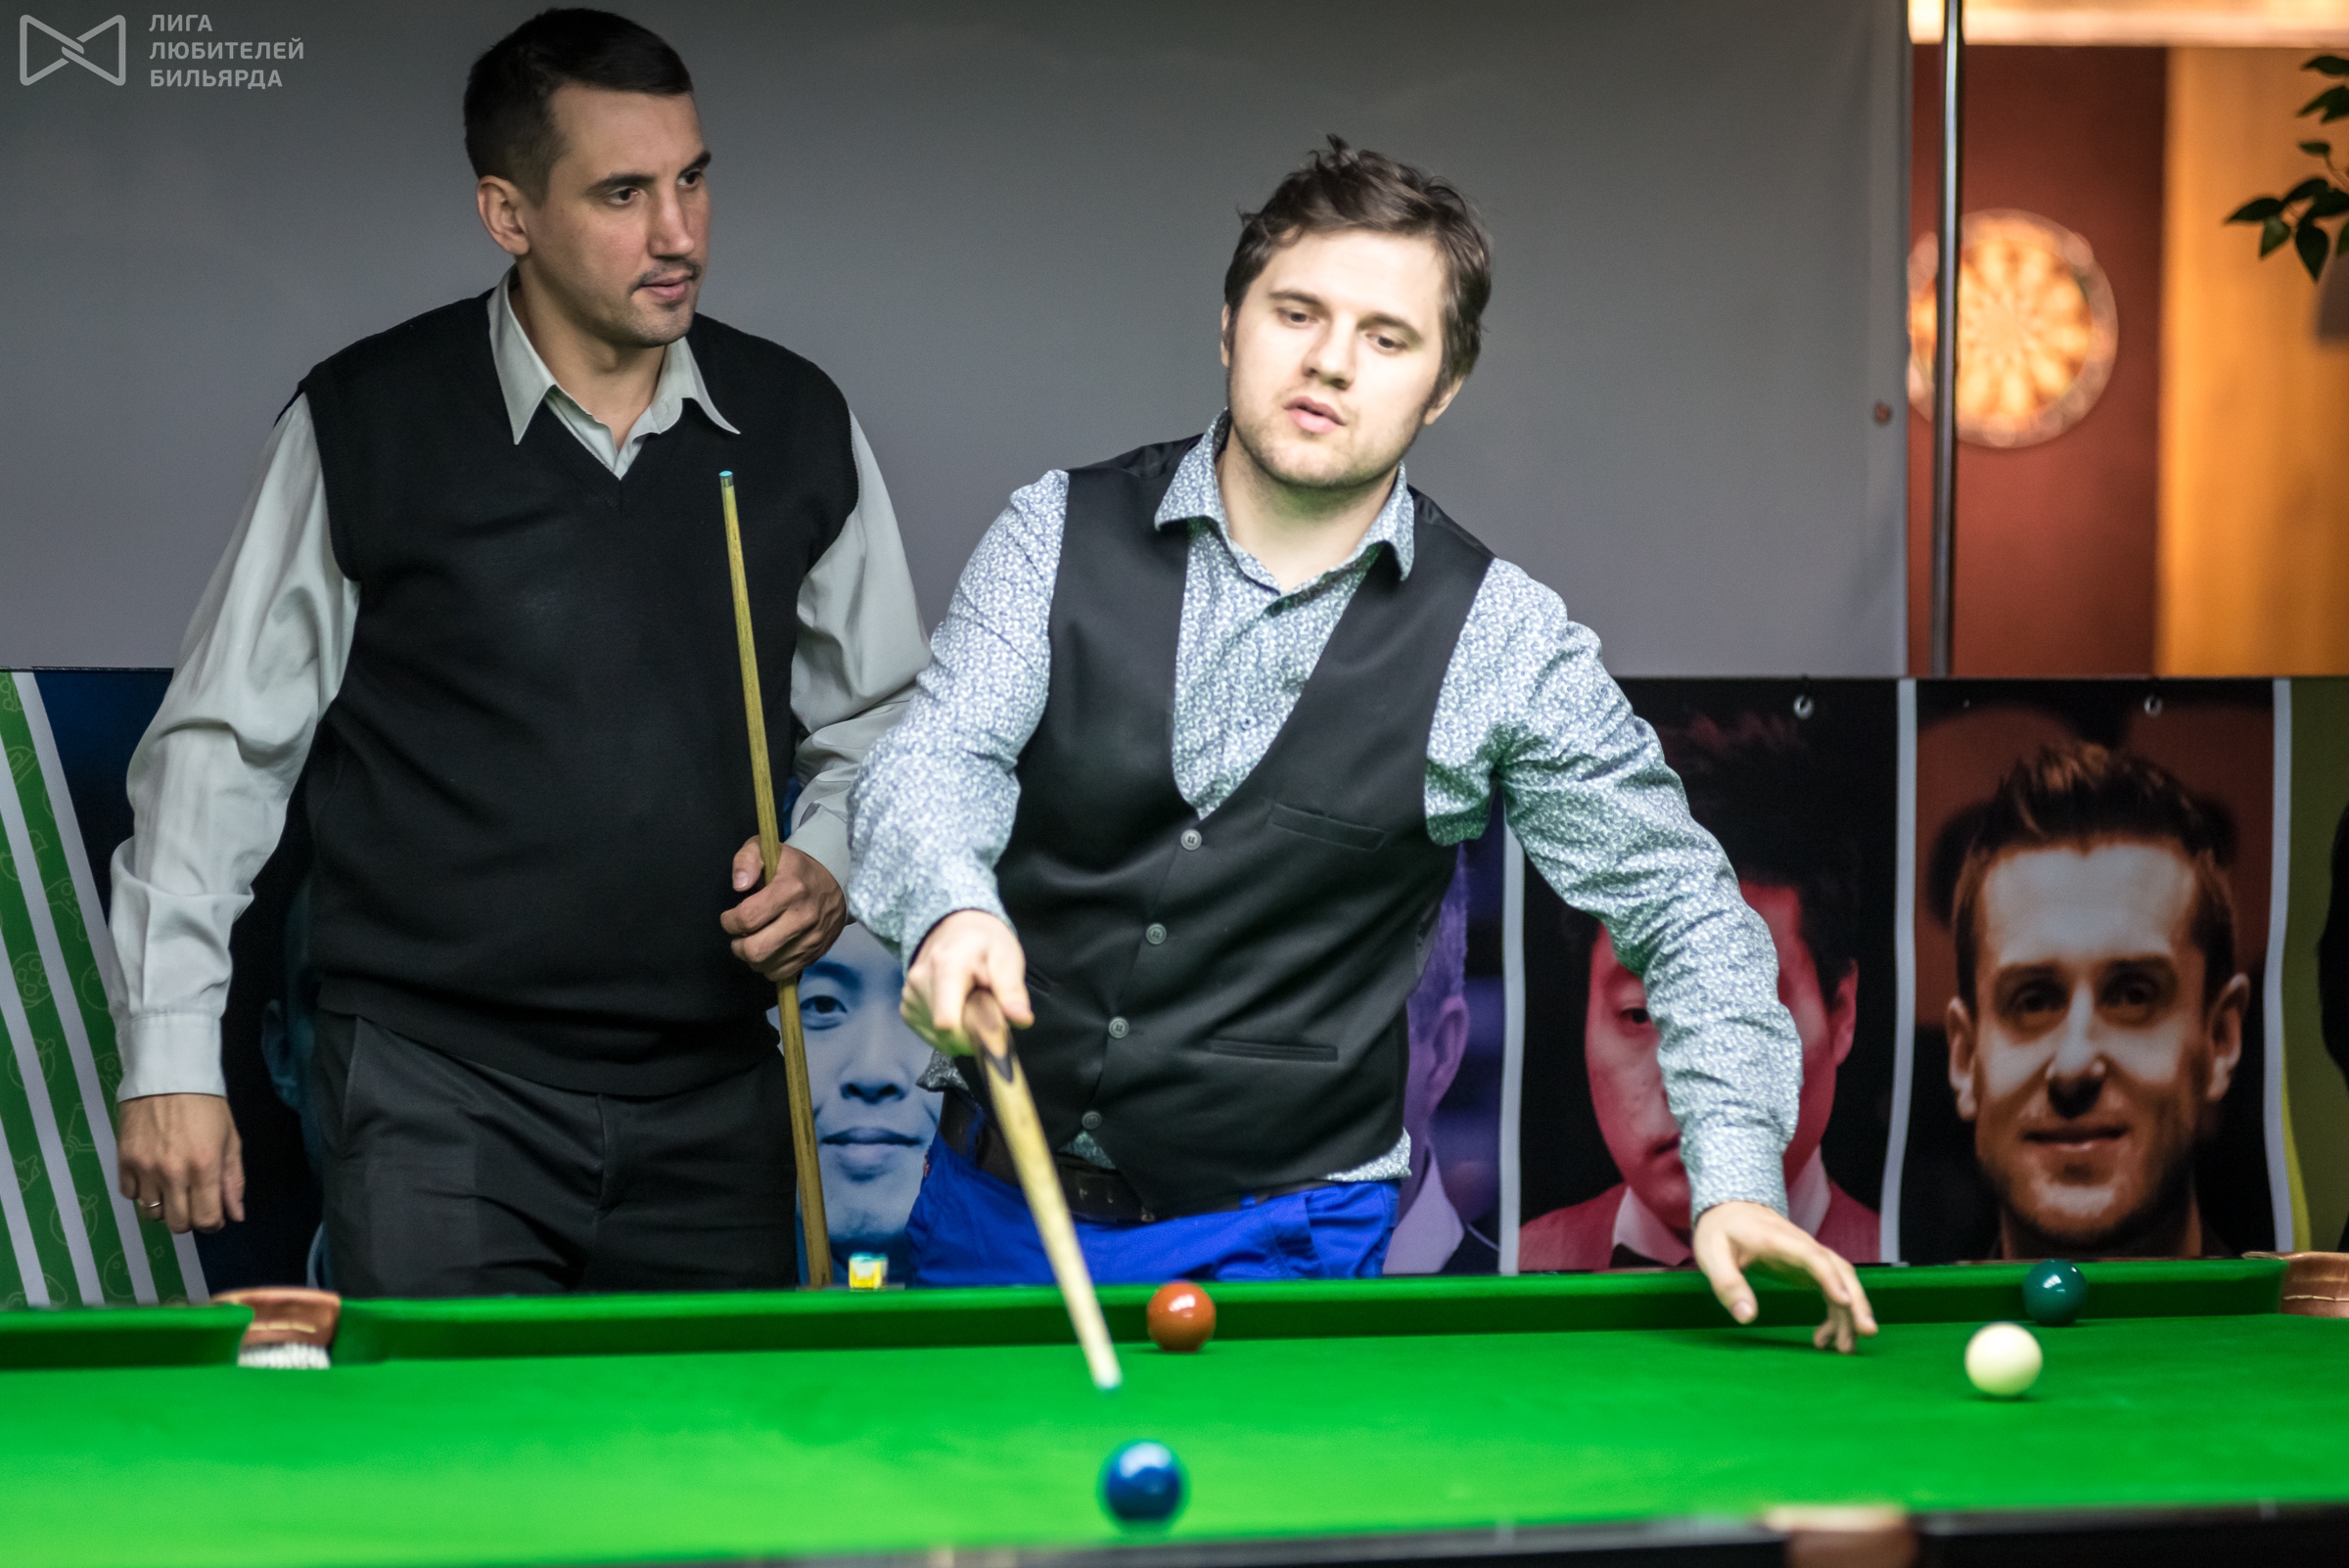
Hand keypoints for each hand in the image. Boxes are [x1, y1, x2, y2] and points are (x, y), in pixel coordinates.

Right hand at [116, 1093, 245, 1233]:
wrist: (168, 1076)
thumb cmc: (206, 1106)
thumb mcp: (230, 1140)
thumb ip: (233, 1181)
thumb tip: (236, 1215)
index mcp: (205, 1168)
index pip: (205, 1219)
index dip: (212, 1223)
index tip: (214, 1214)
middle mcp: (173, 1173)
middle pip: (176, 1223)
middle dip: (189, 1219)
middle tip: (194, 1202)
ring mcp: (145, 1168)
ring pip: (151, 1213)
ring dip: (164, 1207)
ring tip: (173, 1188)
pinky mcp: (123, 1160)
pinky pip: (129, 1194)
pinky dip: (141, 1192)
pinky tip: (152, 1176)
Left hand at [722, 839, 846, 981]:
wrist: (837, 879)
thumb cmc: (794, 866)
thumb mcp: (768, 850)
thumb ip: (747, 860)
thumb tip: (739, 886)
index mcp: (790, 889)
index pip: (748, 918)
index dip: (729, 921)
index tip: (731, 916)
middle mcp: (803, 917)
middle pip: (756, 950)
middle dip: (738, 945)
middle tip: (740, 934)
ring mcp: (812, 938)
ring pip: (767, 966)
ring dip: (752, 957)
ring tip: (754, 940)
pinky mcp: (816, 953)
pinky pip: (783, 973)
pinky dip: (769, 966)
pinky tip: (770, 950)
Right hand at [901, 909, 1032, 1055]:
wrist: (955, 928)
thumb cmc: (984, 943)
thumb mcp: (1006, 958)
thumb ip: (1012, 991)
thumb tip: (1021, 1020)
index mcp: (945, 968)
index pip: (947, 1022)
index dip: (974, 1035)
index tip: (994, 1028)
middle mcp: (919, 983)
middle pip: (948, 1033)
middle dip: (973, 1032)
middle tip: (987, 1009)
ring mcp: (909, 997)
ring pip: (940, 1037)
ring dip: (962, 1032)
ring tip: (972, 1004)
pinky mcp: (906, 1009)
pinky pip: (931, 1035)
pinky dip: (949, 1032)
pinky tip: (958, 1009)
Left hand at [1691, 1198, 1877, 1352]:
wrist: (1730, 1211)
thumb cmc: (1720, 1232)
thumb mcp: (1712, 1255)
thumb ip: (1728, 1284)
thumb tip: (1746, 1317)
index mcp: (1779, 1240)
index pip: (1812, 1256)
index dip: (1830, 1278)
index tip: (1843, 1302)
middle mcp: (1803, 1247)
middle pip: (1840, 1270)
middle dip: (1857, 1300)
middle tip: (1866, 1331)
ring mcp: (1810, 1259)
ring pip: (1843, 1283)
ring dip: (1850, 1314)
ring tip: (1844, 1349)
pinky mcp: (1810, 1271)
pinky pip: (1833, 1292)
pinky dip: (1836, 1316)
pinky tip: (1824, 1339)